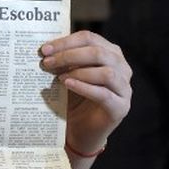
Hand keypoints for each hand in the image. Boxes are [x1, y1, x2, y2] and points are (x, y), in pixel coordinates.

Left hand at [40, 30, 131, 153]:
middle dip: (69, 55)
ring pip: (106, 72)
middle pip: (98, 52)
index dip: (66, 41)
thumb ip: (64, 59)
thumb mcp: (69, 74)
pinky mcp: (121, 107)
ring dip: (79, 71)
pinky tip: (68, 85)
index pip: (89, 38)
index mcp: (110, 53)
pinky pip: (104, 94)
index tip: (44, 49)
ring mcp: (124, 88)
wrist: (80, 130)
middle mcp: (122, 67)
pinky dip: (84, 87)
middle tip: (48, 62)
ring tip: (59, 77)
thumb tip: (46, 47)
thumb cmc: (74, 99)